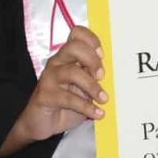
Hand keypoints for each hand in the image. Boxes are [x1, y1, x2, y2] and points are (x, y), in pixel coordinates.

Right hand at [0, 25, 103, 157]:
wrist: (42, 122)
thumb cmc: (66, 102)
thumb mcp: (84, 88)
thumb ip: (94, 77)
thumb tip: (115, 74)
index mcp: (68, 56)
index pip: (77, 35)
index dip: (91, 40)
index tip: (103, 54)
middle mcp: (58, 63)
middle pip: (74, 48)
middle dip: (92, 60)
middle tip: (102, 76)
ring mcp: (50, 78)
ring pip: (72, 72)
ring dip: (92, 86)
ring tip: (104, 99)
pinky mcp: (45, 95)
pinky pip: (68, 98)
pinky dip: (86, 106)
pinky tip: (97, 113)